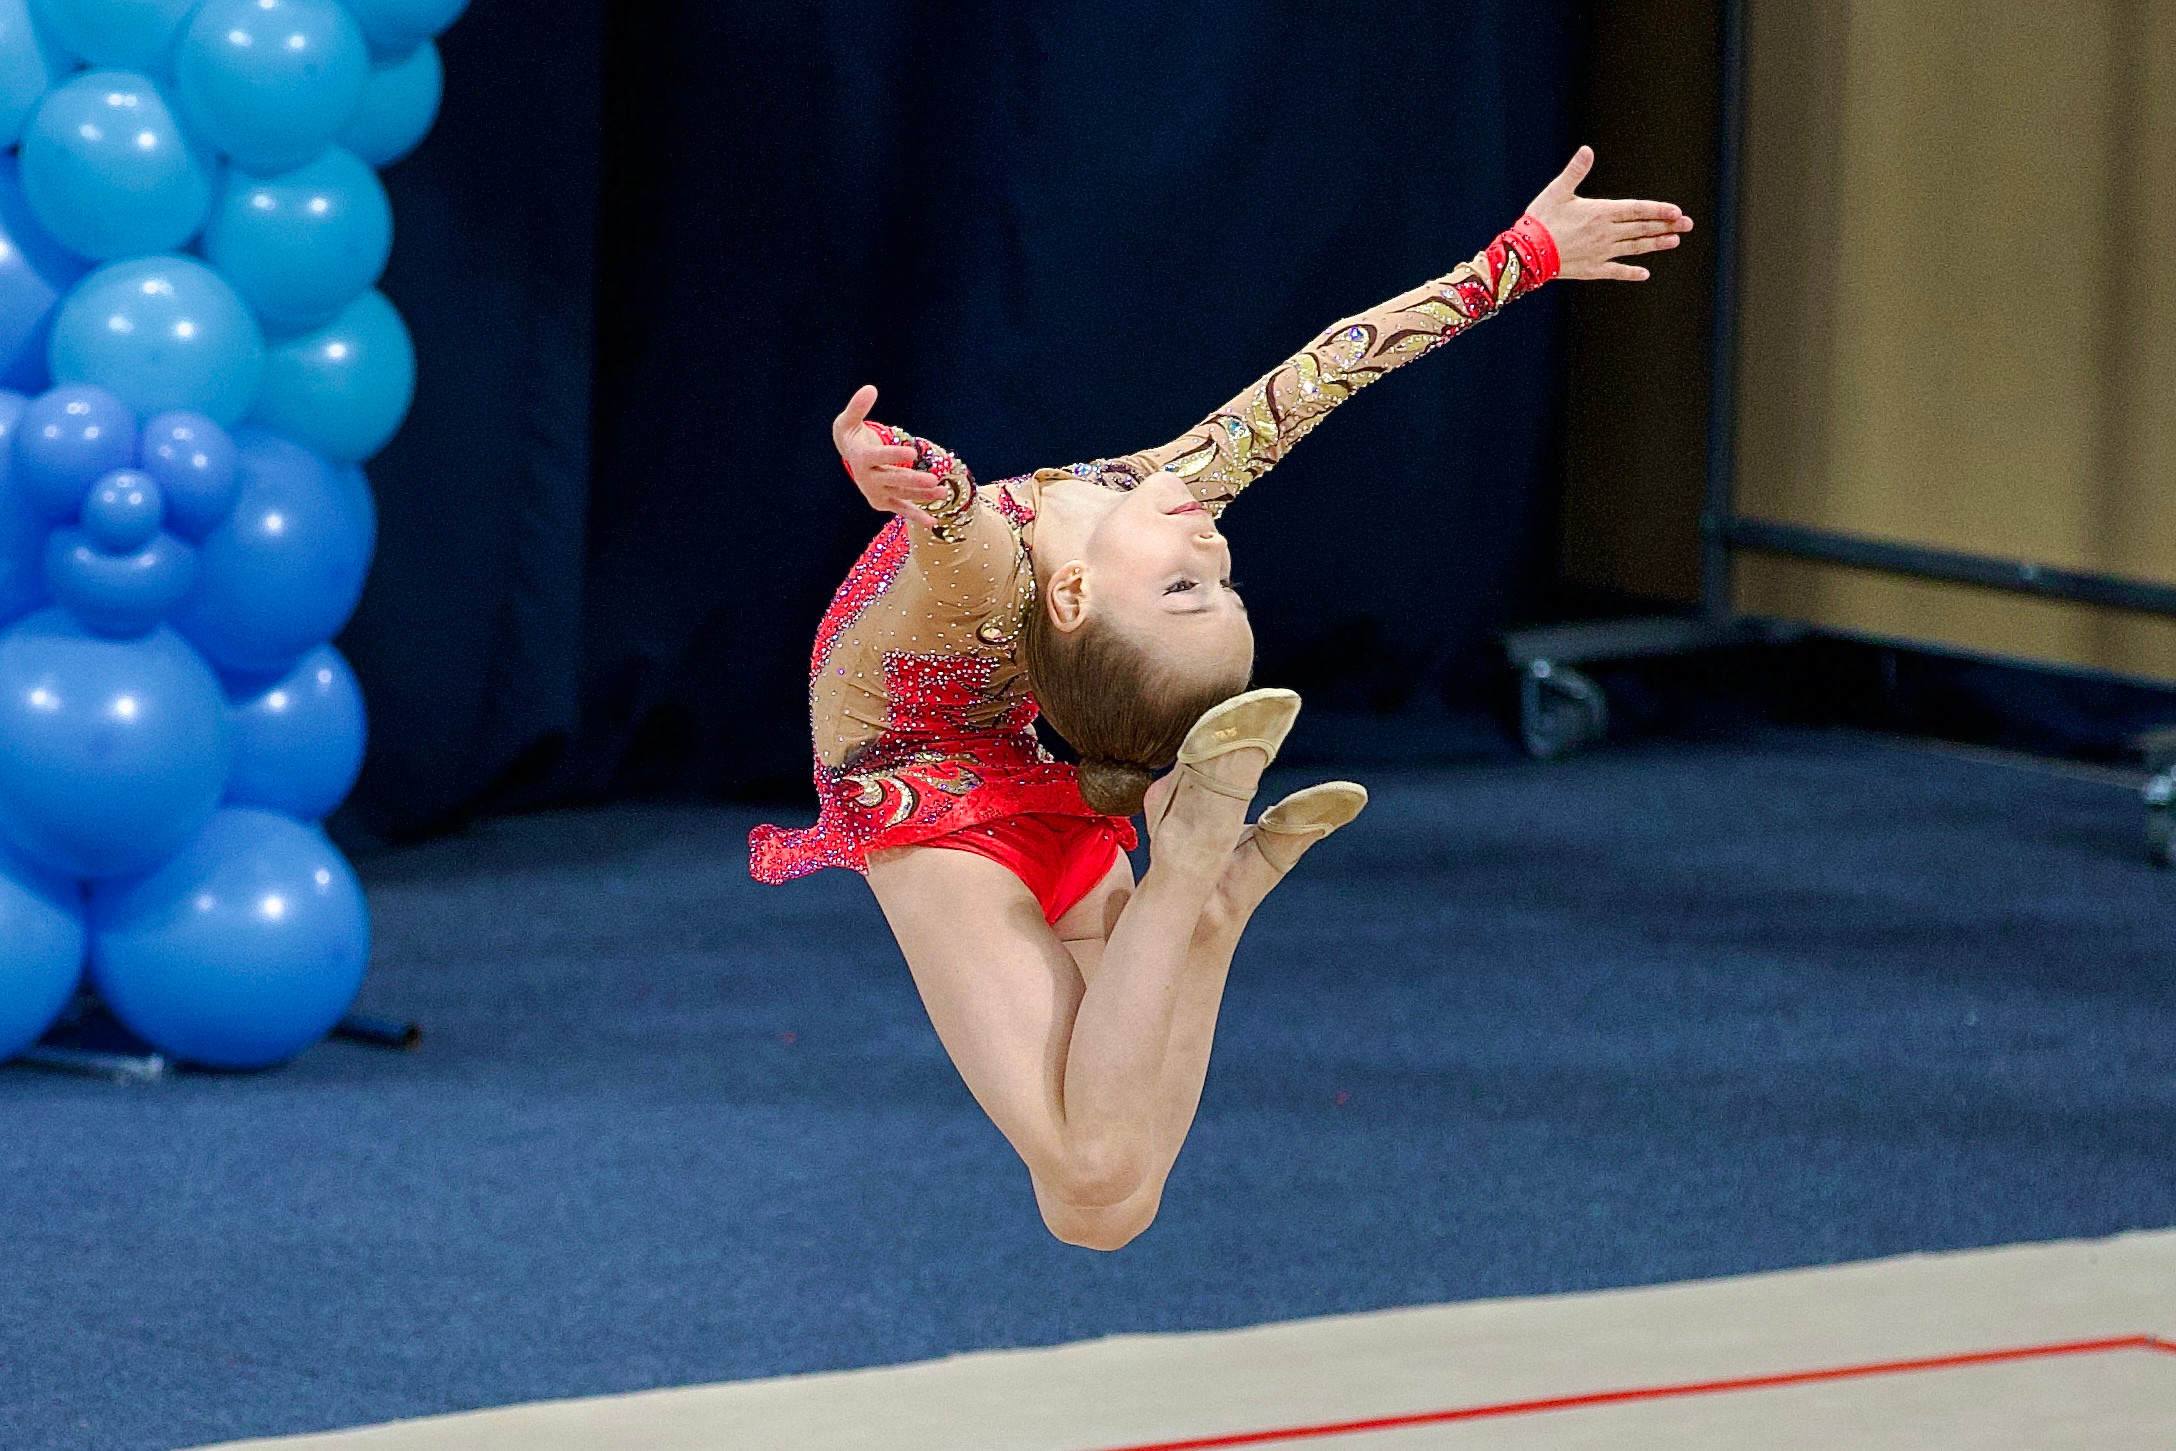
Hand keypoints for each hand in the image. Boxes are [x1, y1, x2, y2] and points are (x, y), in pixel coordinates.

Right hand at [832, 384, 944, 528]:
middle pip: (893, 479)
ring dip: (922, 496)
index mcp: (861, 458)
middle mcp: (868, 479)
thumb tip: (870, 389)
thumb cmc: (851, 434)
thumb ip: (858, 406)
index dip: (894, 455)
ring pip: (902, 494)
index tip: (912, 452)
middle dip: (913, 481)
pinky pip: (902, 508)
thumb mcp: (849, 419)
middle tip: (932, 480)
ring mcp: (876, 492)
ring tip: (942, 492)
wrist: (849, 456)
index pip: (878, 458)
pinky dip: (916, 516)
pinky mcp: (884, 501)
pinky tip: (932, 522)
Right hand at [1523, 146, 1691, 281]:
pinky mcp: (1592, 269)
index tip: (1677, 211)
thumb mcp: (1557, 191)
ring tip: (1674, 241)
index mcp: (1600, 212)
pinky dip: (1631, 272)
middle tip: (1688, 225)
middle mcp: (1606, 234)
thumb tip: (1587, 150)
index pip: (1637, 210)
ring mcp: (1601, 253)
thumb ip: (1575, 171)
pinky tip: (1644, 274)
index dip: (1658, 210)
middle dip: (1666, 226)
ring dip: (1655, 244)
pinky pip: (1616, 271)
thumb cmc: (1540, 219)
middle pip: (1641, 228)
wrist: (1526, 253)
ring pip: (1634, 248)